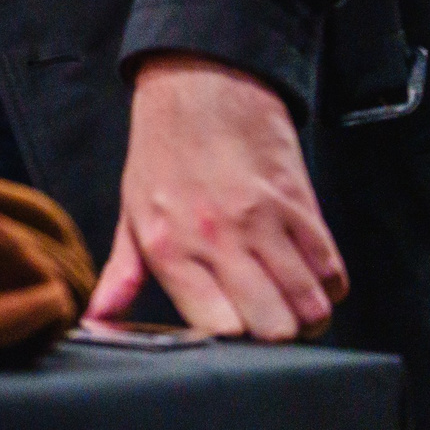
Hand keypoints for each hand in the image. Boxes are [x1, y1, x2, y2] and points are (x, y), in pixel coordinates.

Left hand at [89, 52, 347, 339]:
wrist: (202, 84)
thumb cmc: (164, 151)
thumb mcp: (131, 211)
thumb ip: (121, 274)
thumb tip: (96, 319)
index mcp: (168, 244)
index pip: (218, 329)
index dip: (231, 344)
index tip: (230, 336)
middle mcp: (217, 237)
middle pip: (273, 328)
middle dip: (274, 338)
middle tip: (264, 322)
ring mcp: (263, 222)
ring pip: (310, 307)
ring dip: (305, 317)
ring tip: (288, 304)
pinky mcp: (300, 206)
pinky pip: (333, 273)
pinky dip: (327, 287)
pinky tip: (306, 276)